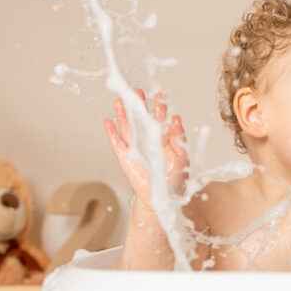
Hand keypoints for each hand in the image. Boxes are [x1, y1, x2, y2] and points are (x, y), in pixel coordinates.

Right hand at [104, 90, 188, 208]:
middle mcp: (148, 141)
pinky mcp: (126, 159)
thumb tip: (176, 118)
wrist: (164, 198)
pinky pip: (117, 144)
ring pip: (127, 128)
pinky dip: (112, 134)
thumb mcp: (182, 155)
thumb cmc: (175, 179)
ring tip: (120, 101)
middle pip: (141, 120)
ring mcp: (136, 149)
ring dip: (123, 115)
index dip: (159, 107)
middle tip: (136, 92)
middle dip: (138, 106)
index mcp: (163, 139)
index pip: (160, 119)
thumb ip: (178, 137)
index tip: (159, 95)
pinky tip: (108, 122)